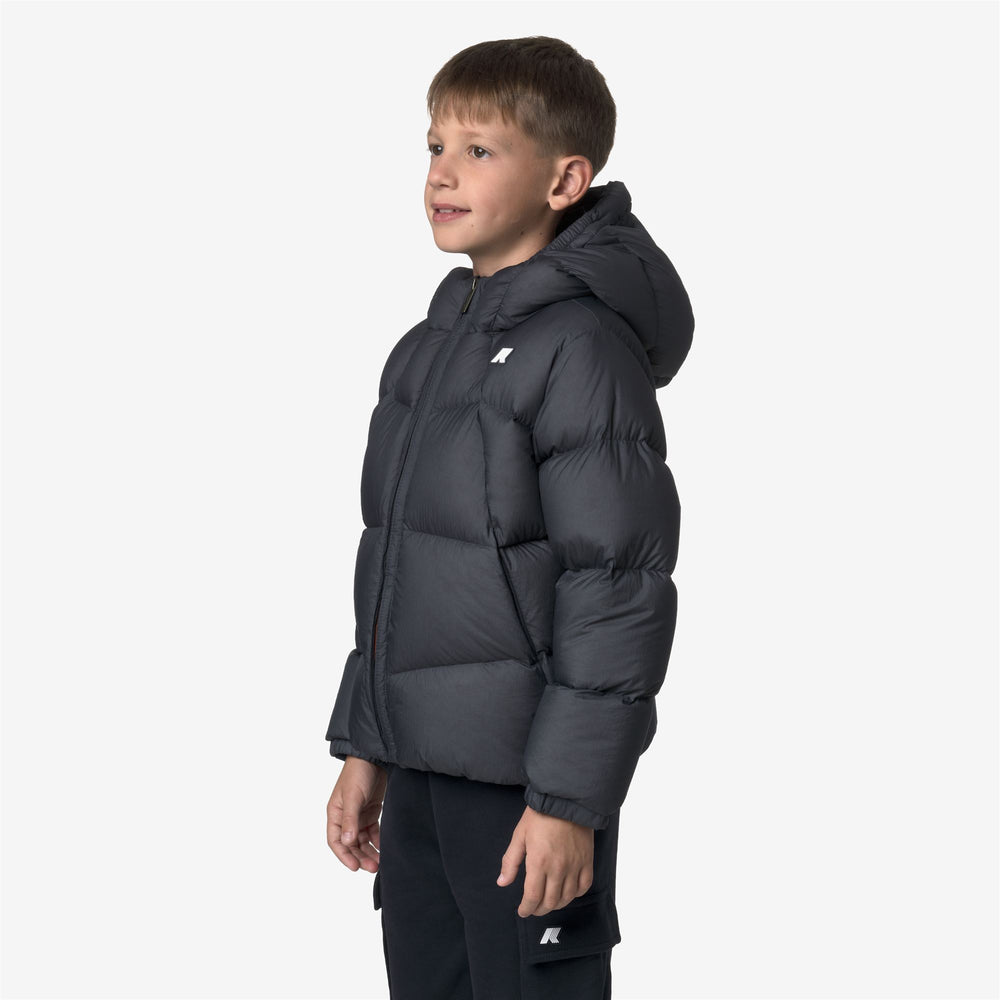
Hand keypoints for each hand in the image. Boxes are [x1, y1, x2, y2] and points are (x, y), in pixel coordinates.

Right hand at [327, 757, 387, 872]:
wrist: (375, 756)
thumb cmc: (358, 772)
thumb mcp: (353, 796)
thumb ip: (350, 820)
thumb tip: (346, 842)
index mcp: (335, 813)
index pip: (335, 841)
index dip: (344, 855)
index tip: (355, 867)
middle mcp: (345, 816)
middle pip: (350, 844)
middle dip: (360, 857)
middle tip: (373, 867)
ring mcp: (359, 814)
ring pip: (362, 840)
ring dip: (369, 851)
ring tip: (380, 862)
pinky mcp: (371, 811)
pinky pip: (373, 831)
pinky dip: (377, 841)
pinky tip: (384, 848)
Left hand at [496, 805, 594, 916]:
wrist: (566, 800)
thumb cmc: (541, 815)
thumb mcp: (520, 835)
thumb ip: (511, 861)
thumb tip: (502, 882)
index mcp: (539, 862)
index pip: (532, 896)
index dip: (526, 908)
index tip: (522, 911)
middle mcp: (558, 867)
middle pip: (550, 901)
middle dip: (539, 909)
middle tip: (533, 908)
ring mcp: (575, 865)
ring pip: (567, 897)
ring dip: (556, 904)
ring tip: (548, 903)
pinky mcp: (587, 860)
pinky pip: (584, 886)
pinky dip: (576, 894)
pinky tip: (568, 892)